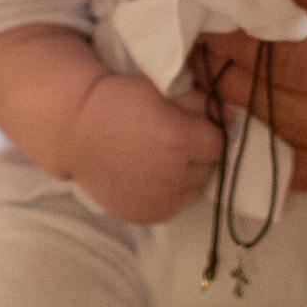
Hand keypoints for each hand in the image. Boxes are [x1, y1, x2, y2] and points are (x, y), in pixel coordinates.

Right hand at [65, 73, 225, 225]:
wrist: (77, 130)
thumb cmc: (120, 101)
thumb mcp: (161, 91)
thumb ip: (199, 103)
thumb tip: (229, 117)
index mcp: (179, 140)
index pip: (217, 143)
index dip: (207, 134)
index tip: (193, 128)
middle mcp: (173, 175)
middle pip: (209, 169)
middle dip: (200, 156)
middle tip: (179, 144)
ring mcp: (158, 200)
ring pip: (195, 191)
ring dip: (189, 177)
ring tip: (167, 161)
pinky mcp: (145, 215)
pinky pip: (174, 206)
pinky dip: (171, 194)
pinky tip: (155, 177)